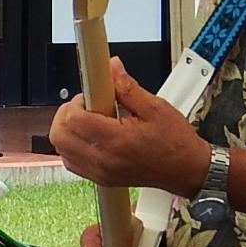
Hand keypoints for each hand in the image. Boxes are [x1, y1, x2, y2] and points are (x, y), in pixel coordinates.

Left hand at [47, 56, 210, 195]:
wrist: (186, 170)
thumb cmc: (175, 142)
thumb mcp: (155, 107)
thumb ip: (127, 87)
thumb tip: (111, 67)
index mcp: (116, 141)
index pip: (74, 119)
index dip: (78, 101)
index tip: (92, 95)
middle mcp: (103, 160)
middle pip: (59, 134)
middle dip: (67, 113)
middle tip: (88, 105)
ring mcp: (99, 172)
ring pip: (61, 148)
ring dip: (68, 129)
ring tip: (91, 120)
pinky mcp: (99, 179)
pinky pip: (71, 161)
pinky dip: (72, 146)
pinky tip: (91, 136)